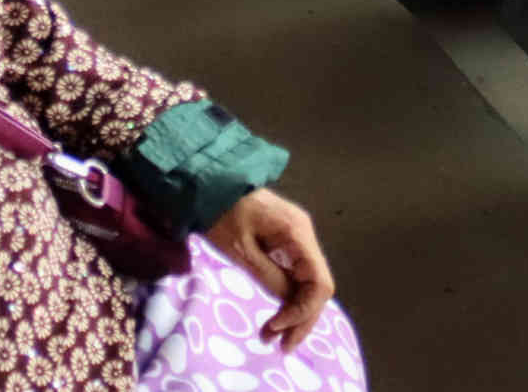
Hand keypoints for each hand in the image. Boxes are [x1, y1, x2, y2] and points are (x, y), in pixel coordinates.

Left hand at [203, 189, 333, 348]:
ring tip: (272, 337)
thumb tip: (288, 304)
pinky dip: (287, 299)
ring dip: (294, 313)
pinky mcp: (285, 244)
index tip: (278, 327)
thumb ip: (268, 276)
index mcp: (297, 233)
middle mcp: (304, 236)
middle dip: (301, 319)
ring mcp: (296, 240)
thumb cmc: (220, 211)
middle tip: (279, 345)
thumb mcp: (239, 248)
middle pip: (317, 288)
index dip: (304, 311)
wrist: (208, 182)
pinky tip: (275, 318)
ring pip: (308, 285)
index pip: (319, 283)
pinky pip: (295, 277)